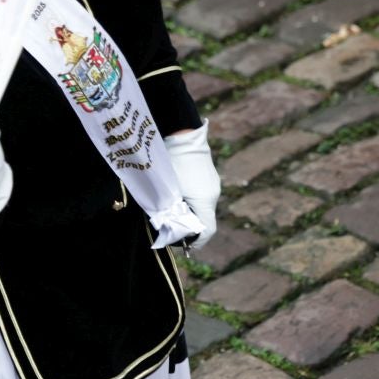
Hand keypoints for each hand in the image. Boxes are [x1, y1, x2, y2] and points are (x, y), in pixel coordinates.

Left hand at [164, 120, 220, 248]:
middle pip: (204, 219)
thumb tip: (167, 228)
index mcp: (205, 201)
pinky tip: (177, 194)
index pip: (206, 231)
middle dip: (189, 227)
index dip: (195, 242)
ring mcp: (212, 183)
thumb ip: (167, 212)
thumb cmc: (171, 163)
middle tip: (171, 228)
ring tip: (171, 210)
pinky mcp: (208, 174)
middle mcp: (213, 194)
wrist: (181, 133)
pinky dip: (191, 200)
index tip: (181, 246)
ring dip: (189, 212)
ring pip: (202, 206)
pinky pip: (201, 194)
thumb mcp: (166, 191)